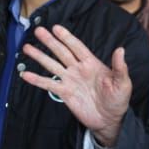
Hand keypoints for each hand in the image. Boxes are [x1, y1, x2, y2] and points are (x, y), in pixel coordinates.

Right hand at [19, 25, 130, 144]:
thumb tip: (120, 50)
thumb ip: (119, 67)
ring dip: (40, 56)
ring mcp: (70, 80)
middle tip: (38, 31)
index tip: (56, 28)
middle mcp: (78, 69)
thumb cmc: (118, 100)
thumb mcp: (123, 83)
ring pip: (52, 65)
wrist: (109, 120)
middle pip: (61, 52)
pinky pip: (48, 85)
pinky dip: (37, 80)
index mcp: (92, 63)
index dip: (67, 37)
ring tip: (27, 48)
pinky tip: (25, 75)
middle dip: (50, 42)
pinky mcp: (64, 93)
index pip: (77, 47)